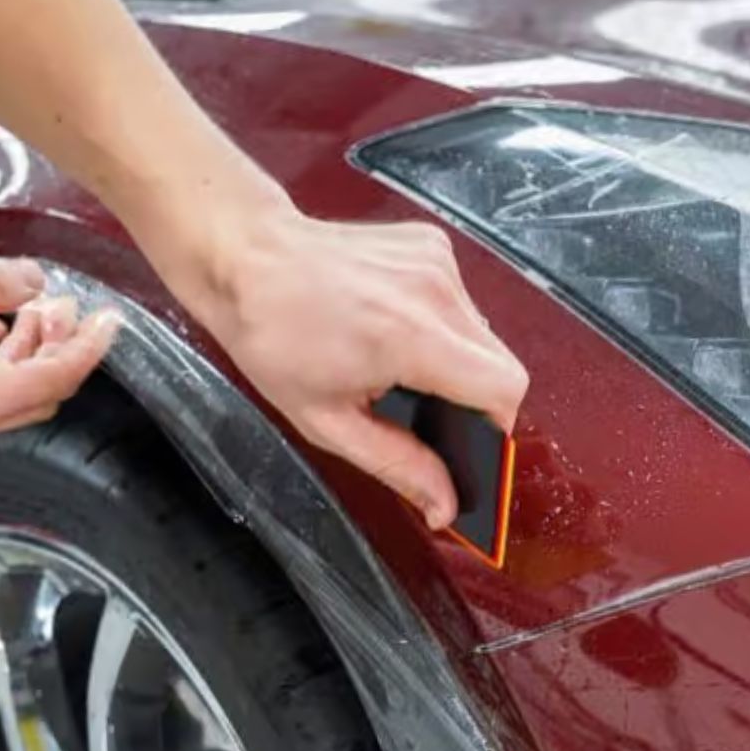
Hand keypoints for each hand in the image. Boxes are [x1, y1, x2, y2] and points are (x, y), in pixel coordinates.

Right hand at [0, 248, 120, 444]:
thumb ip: (1, 280)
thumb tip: (35, 281)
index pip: (59, 374)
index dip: (91, 344)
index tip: (108, 318)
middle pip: (41, 391)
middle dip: (58, 346)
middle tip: (61, 306)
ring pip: (9, 391)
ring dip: (26, 350)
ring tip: (26, 306)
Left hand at [187, 205, 528, 529]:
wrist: (246, 260)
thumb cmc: (272, 335)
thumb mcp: (328, 422)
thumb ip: (399, 467)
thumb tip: (445, 506)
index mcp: (410, 338)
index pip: (504, 389)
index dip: (495, 426)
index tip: (470, 442)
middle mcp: (434, 292)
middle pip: (500, 363)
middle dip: (473, 397)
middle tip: (423, 407)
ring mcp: (436, 262)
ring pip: (483, 332)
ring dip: (456, 358)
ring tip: (398, 361)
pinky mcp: (431, 244)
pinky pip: (461, 301)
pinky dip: (440, 322)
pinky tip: (393, 324)